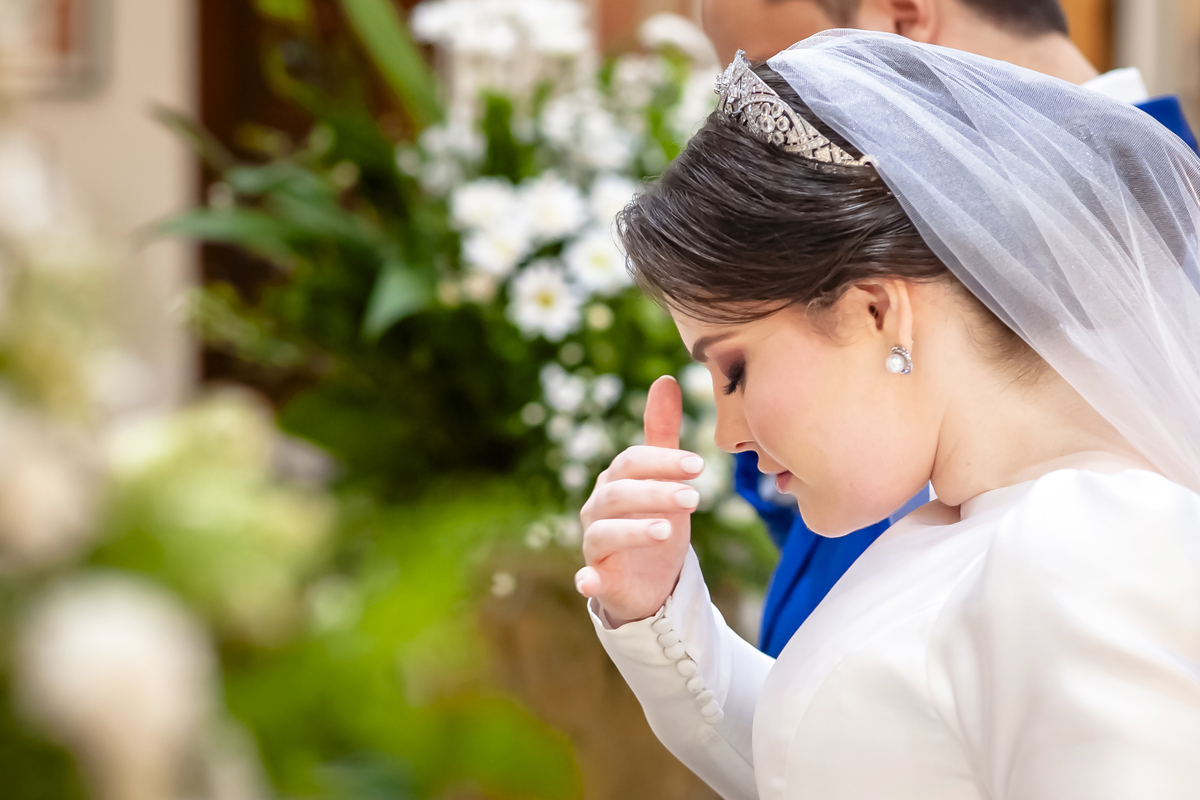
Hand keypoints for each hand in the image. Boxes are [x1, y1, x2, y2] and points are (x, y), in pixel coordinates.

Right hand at [575, 376, 703, 625]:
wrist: (648, 579)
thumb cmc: (654, 519)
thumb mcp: (664, 478)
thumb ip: (662, 433)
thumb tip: (665, 378)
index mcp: (615, 480)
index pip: (632, 462)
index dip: (663, 461)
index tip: (699, 465)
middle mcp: (598, 508)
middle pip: (618, 493)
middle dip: (655, 493)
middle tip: (695, 498)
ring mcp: (594, 544)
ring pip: (604, 533)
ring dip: (632, 530)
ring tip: (667, 531)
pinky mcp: (597, 579)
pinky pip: (587, 579)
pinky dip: (586, 580)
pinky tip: (589, 582)